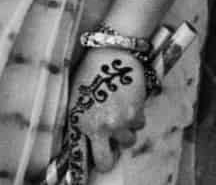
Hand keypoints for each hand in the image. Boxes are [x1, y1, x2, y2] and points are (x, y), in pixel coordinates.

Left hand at [67, 47, 147, 172]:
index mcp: (82, 123)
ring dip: (125, 131)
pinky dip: (135, 116)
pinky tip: (128, 101)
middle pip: (109, 161)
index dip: (95, 163)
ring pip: (128, 140)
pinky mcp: (136, 112)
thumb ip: (80, 121)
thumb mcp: (76, 97)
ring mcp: (121, 121)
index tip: (95, 163)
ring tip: (119, 112)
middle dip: (110, 155)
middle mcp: (102, 127)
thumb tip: (82, 139)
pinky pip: (139, 123)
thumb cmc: (90, 71)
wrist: (113, 52)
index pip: (90, 158)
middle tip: (111, 144)